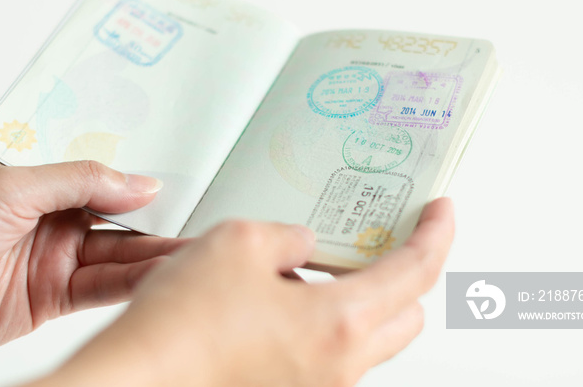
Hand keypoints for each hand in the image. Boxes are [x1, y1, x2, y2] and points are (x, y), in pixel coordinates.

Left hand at [0, 156, 185, 354]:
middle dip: (157, 220)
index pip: (103, 171)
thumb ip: (81, 180)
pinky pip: (103, 286)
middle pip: (118, 215)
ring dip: (154, 255)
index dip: (140, 176)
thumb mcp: (10, 186)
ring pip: (118, 253)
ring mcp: (55, 256)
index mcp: (38, 177)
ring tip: (191, 252)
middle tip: (197, 221)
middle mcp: (51, 215)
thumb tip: (139, 182)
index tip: (178, 180)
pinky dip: (133, 282)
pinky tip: (159, 275)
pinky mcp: (54, 295)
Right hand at [35, 198, 453, 386]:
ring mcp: (317, 386)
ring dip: (362, 299)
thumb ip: (289, 237)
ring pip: (369, 338)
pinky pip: (331, 354)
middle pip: (408, 314)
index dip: (437, 233)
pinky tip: (286, 301)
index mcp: (341, 322)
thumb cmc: (183, 325)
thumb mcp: (242, 242)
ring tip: (320, 267)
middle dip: (408, 272)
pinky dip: (328, 323)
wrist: (140, 379)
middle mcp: (339, 365)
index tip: (442, 212)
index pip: (417, 270)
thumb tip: (302, 246)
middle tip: (385, 240)